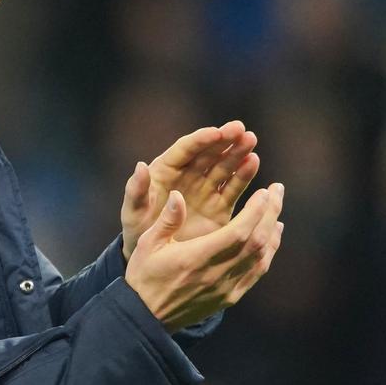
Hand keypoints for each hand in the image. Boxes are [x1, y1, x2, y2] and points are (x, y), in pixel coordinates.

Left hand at [120, 121, 260, 259]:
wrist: (153, 255)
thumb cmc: (138, 228)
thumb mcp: (133, 211)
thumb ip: (137, 190)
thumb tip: (140, 166)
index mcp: (166, 170)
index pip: (185, 149)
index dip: (200, 140)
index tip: (216, 132)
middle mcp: (188, 175)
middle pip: (208, 153)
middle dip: (224, 140)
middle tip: (241, 129)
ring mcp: (205, 190)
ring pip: (224, 167)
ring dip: (237, 153)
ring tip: (251, 141)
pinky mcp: (220, 206)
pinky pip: (233, 188)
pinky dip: (243, 175)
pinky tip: (252, 162)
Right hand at [125, 183, 284, 332]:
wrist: (147, 317)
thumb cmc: (144, 276)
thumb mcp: (146, 244)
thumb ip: (167, 220)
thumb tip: (178, 195)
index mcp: (197, 257)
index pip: (238, 232)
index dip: (255, 211)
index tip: (265, 192)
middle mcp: (217, 273)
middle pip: (256, 241)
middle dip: (270, 214)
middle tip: (277, 190)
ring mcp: (227, 287)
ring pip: (260, 257)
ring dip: (272, 231)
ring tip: (275, 210)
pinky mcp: (230, 297)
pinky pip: (256, 273)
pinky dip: (268, 253)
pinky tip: (271, 238)